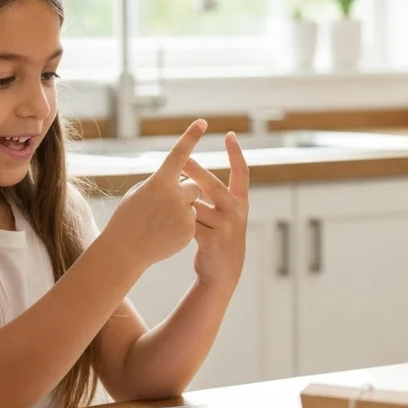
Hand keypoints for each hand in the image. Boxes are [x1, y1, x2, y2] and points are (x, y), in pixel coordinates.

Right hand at [102, 120, 206, 271]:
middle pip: (193, 185)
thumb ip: (161, 182)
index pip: (179, 154)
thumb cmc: (127, 217)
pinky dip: (181, 225)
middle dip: (185, 191)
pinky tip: (165, 233)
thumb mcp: (139, 193)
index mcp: (159, 181)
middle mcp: (175, 195)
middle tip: (166, 204)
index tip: (202, 122)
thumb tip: (178, 179)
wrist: (125, 250)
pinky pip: (191, 221)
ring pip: (193, 205)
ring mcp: (184, 214)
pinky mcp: (189, 230)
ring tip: (161, 222)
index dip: (191, 136)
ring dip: (182, 209)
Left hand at [181, 132, 249, 287]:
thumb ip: (212, 196)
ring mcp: (226, 226)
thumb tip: (187, 169)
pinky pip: (189, 223)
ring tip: (165, 207)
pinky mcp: (213, 240)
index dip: (236, 153)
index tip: (230, 134)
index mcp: (241, 202)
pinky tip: (166, 223)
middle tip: (182, 159)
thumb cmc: (218, 238)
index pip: (242, 172)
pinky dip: (177, 221)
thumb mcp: (223, 216)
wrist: (223, 273)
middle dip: (196, 171)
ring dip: (181, 205)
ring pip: (196, 206)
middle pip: (214, 185)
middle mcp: (237, 212)